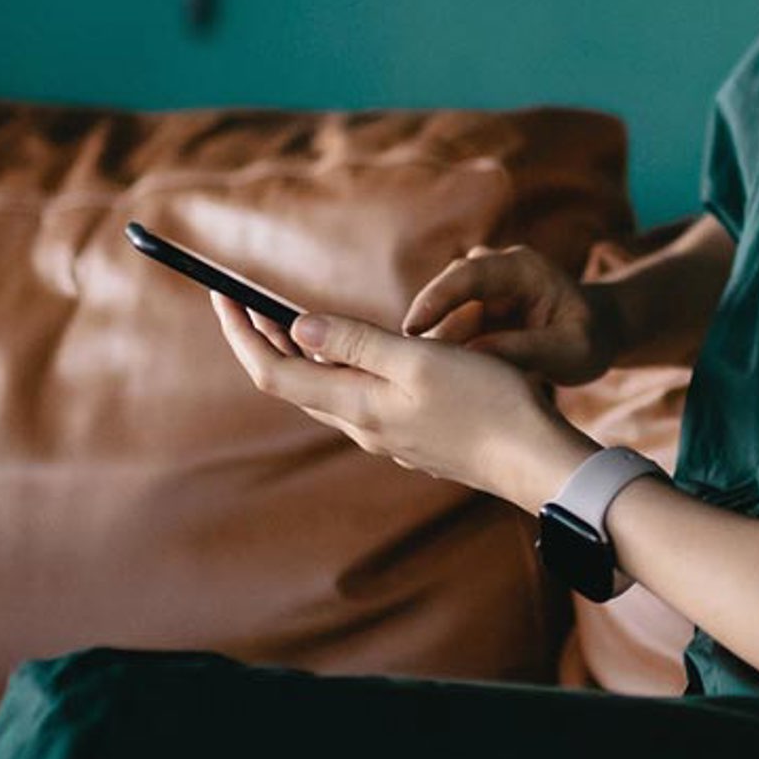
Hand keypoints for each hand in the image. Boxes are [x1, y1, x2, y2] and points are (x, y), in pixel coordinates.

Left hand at [207, 291, 584, 506]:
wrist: (537, 461)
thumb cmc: (488, 405)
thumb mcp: (420, 360)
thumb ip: (356, 343)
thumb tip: (294, 328)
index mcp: (357, 406)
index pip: (273, 371)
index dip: (241, 334)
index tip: (222, 297)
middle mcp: (364, 426)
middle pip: (295, 382)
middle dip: (264, 339)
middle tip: (245, 300)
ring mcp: (389, 435)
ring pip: (327, 392)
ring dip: (302, 355)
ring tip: (289, 320)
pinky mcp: (414, 435)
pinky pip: (360, 399)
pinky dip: (341, 368)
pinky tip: (359, 355)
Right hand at [395, 242, 629, 386]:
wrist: (594, 331)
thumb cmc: (588, 339)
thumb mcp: (571, 351)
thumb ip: (528, 350)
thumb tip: (475, 356)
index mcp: (522, 268)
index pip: (470, 274)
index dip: (437, 298)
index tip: (412, 328)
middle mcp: (494, 270)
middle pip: (446, 296)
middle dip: (429, 333)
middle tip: (413, 373)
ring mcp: (480, 289)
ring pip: (442, 317)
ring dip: (434, 349)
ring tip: (426, 386)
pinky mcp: (470, 310)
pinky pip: (446, 331)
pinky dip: (442, 356)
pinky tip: (435, 384)